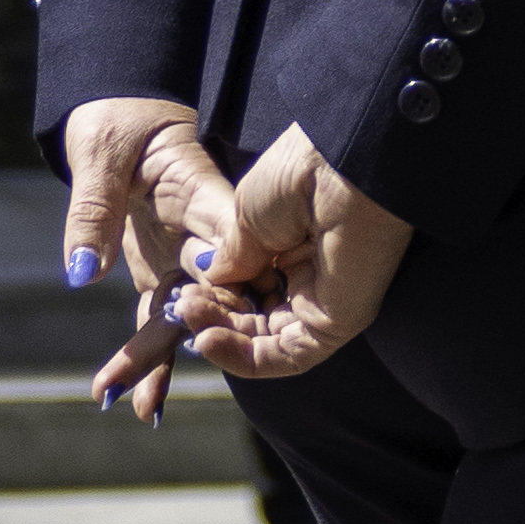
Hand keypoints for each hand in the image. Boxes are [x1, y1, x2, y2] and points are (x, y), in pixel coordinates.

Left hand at [63, 96, 234, 407]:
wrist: (118, 110)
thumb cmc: (115, 118)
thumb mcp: (101, 154)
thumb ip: (95, 212)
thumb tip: (84, 273)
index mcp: (205, 196)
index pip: (225, 247)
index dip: (223, 287)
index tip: (204, 325)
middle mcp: (205, 233)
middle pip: (212, 292)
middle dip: (191, 341)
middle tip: (158, 386)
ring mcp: (186, 256)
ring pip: (184, 316)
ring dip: (160, 364)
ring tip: (139, 411)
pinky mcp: (162, 271)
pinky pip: (157, 319)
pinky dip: (142, 358)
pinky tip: (125, 398)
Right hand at [173, 131, 413, 395]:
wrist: (344, 165)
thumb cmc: (301, 173)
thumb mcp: (246, 216)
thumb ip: (230, 258)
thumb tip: (212, 284)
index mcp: (294, 242)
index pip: (249, 288)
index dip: (213, 296)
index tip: (183, 290)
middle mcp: (313, 273)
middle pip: (255, 317)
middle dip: (212, 317)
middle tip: (181, 307)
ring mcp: (327, 300)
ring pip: (266, 341)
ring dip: (222, 339)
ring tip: (190, 320)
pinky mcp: (338, 323)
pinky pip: (287, 357)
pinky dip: (244, 358)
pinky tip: (207, 340)